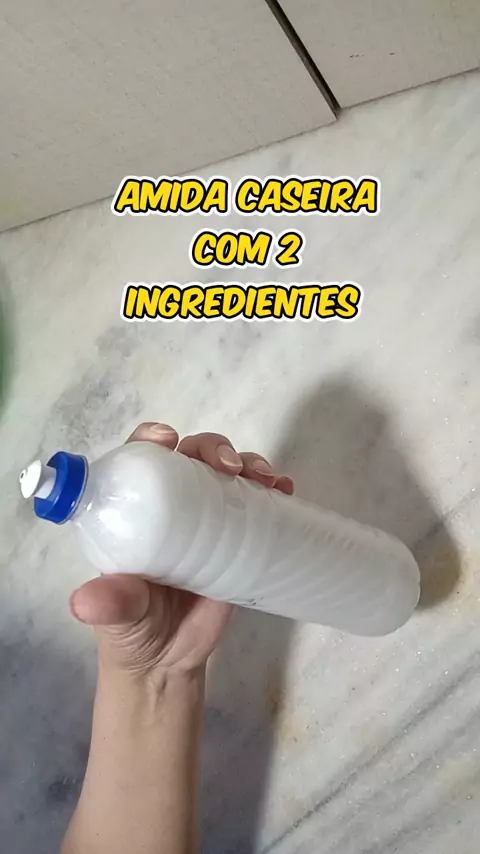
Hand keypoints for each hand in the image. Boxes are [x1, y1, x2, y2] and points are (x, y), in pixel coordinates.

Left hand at [69, 423, 293, 680]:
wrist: (171, 662)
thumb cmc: (132, 631)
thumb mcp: (118, 616)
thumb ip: (109, 606)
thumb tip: (85, 603)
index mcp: (134, 513)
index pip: (138, 461)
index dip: (150, 439)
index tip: (167, 439)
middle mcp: (169, 506)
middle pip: (188, 455)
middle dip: (211, 446)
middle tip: (228, 465)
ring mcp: (207, 517)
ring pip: (226, 470)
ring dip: (248, 461)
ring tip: (266, 479)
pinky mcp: (239, 535)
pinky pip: (255, 500)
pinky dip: (271, 486)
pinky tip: (284, 489)